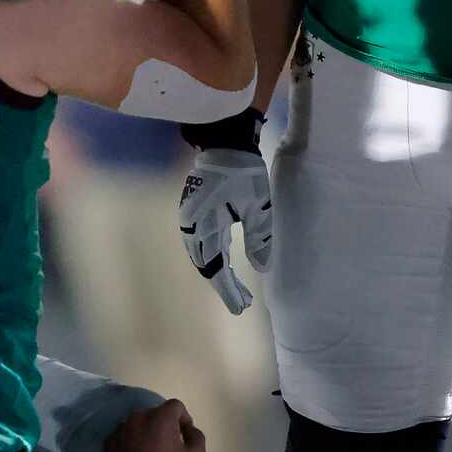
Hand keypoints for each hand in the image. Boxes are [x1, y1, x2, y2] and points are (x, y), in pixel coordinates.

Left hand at [104, 399, 206, 451]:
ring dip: (147, 432)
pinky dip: (132, 441)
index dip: (184, 418)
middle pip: (156, 413)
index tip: (184, 435)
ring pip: (138, 423)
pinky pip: (124, 435)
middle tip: (169, 444)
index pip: (176, 406)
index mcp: (160, 417)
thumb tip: (189, 429)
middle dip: (165, 424)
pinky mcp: (109, 443)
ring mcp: (120, 430)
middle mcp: (138, 417)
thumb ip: (197, 436)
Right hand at [179, 147, 272, 313]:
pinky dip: (211, 258)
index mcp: (206, 226)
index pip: (216, 267)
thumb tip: (261, 268)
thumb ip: (259, 237)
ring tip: (235, 288)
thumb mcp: (259, 206)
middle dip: (224, 285)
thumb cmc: (245, 174)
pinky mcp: (193, 213)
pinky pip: (199, 244)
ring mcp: (190, 219)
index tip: (241, 308)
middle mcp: (193, 226)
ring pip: (201, 256)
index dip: (228, 290)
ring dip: (217, 272)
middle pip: (205, 265)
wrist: (225, 144)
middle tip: (243, 303)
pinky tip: (223, 263)